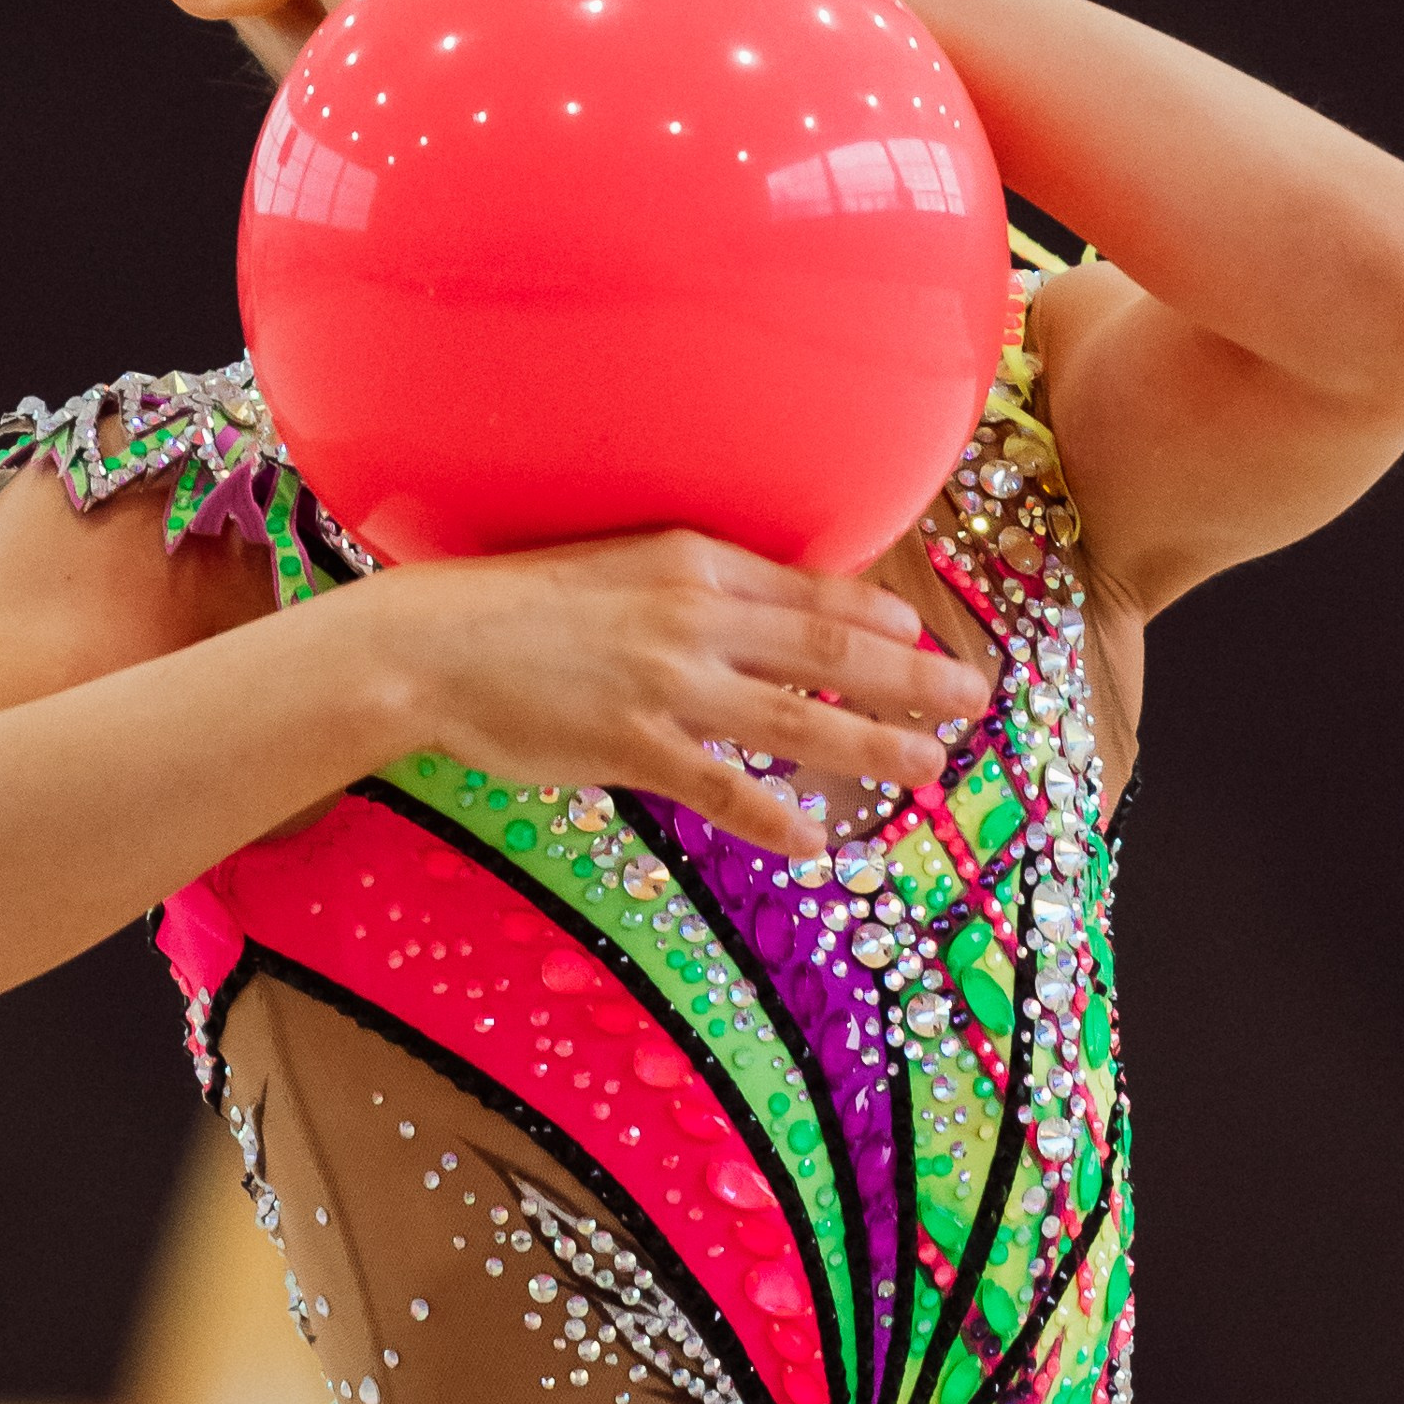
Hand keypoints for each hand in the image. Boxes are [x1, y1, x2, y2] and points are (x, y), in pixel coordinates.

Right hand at [358, 532, 992, 859]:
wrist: (430, 643)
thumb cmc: (515, 606)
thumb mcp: (613, 567)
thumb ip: (689, 589)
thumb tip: (755, 618)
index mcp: (692, 562)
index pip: (809, 591)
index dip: (878, 619)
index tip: (926, 638)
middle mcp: (693, 616)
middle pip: (829, 649)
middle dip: (911, 677)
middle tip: (973, 696)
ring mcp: (667, 684)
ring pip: (797, 718)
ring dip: (873, 745)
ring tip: (928, 767)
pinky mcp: (632, 745)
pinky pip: (724, 788)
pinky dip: (777, 818)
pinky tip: (818, 841)